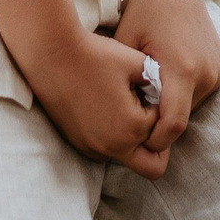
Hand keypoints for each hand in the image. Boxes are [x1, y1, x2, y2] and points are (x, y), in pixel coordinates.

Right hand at [25, 26, 173, 178]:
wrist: (51, 54)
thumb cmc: (95, 54)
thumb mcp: (138, 63)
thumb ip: (161, 83)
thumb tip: (168, 94)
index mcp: (132, 127)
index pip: (164, 129)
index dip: (160, 108)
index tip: (145, 89)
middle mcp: (112, 146)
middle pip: (154, 165)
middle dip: (157, 142)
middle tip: (148, 113)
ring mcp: (92, 148)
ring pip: (128, 159)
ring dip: (133, 140)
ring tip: (123, 106)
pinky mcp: (78, 143)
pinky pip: (106, 152)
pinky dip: (113, 138)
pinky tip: (105, 108)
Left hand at [106, 0, 219, 166]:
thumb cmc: (144, 10)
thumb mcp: (125, 44)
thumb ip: (124, 83)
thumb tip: (114, 118)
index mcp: (182, 69)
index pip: (173, 125)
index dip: (154, 140)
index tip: (135, 143)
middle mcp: (206, 73)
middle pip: (181, 118)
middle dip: (158, 123)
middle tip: (132, 119)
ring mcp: (217, 71)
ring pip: (189, 107)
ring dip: (169, 108)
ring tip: (144, 96)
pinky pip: (197, 93)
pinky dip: (180, 95)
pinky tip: (160, 81)